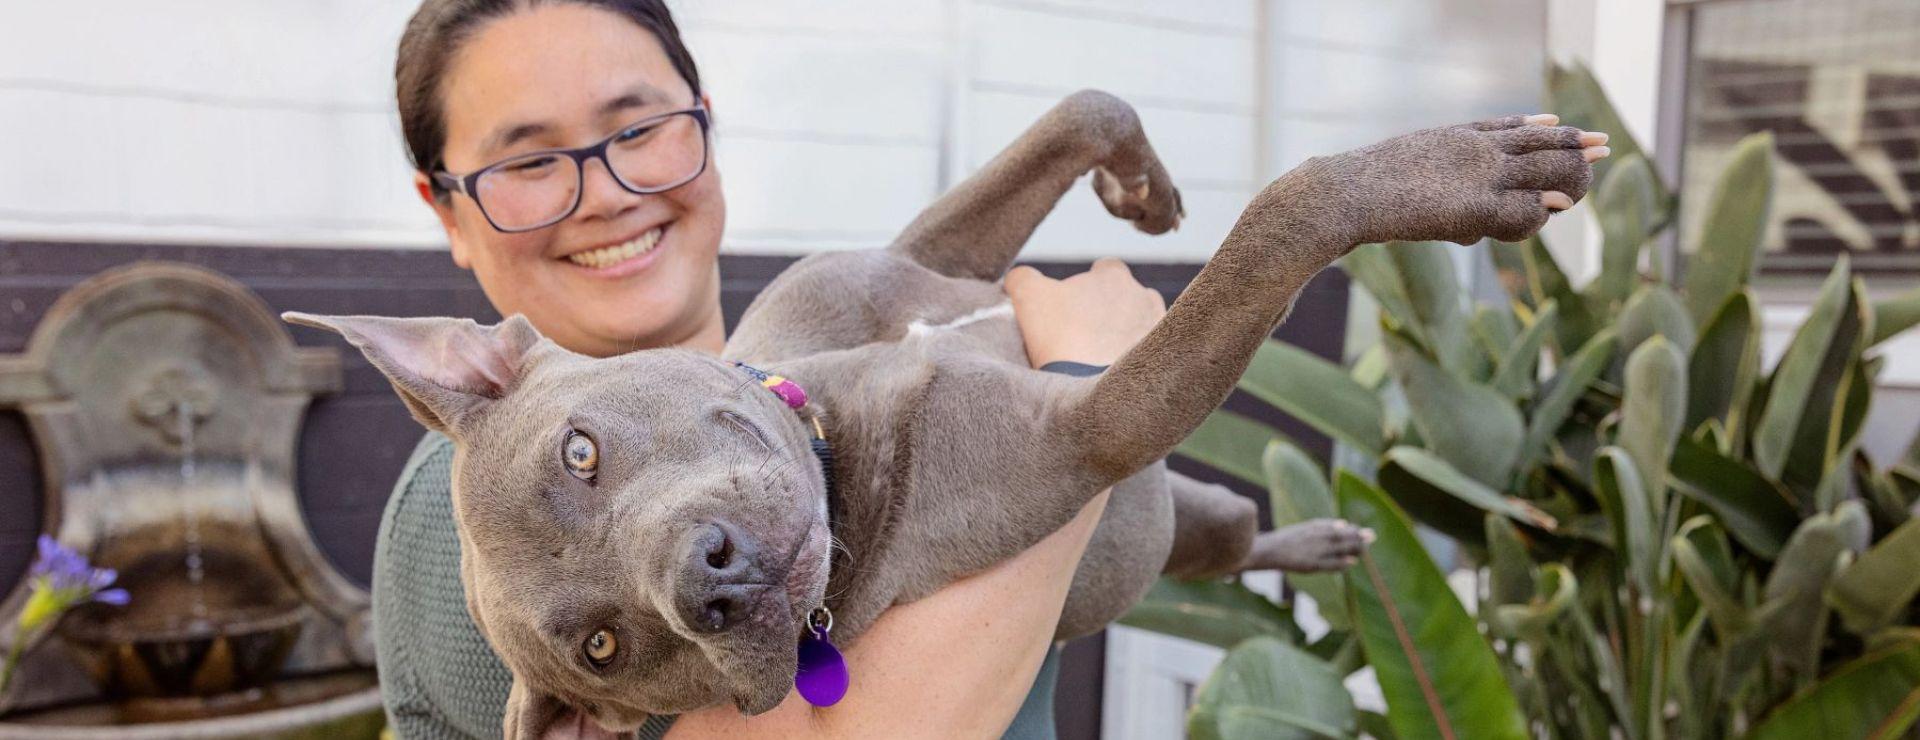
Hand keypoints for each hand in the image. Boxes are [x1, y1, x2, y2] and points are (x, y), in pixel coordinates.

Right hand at [1004, 258, 1166, 367]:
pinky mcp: (1166, 360)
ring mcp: (1158, 328)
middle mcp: (1145, 296)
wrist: (1095, 393)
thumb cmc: (1061, 338)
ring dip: (1123, 334)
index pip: (1103, 269)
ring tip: (1099, 357)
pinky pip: (1150, 353)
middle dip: (1108, 311)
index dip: (1085, 287)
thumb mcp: (1027, 297)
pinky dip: (1135, 359)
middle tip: (1084, 335)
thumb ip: (1022, 277)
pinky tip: (1114, 373)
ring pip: (1138, 325)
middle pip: (1124, 297)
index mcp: (1114, 275)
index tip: (1071, 307)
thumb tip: (1019, 277)